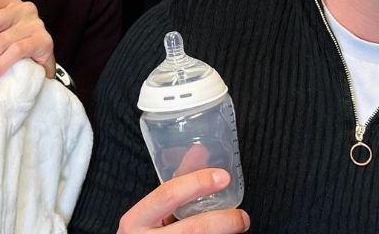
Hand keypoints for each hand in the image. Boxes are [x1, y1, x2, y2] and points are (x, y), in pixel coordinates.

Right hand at [118, 167, 248, 233]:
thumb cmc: (142, 232)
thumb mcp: (152, 210)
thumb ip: (176, 184)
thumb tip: (201, 152)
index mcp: (136, 220)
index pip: (168, 194)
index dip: (198, 183)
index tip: (224, 177)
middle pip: (193, 229)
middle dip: (223, 222)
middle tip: (242, 217)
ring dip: (223, 233)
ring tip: (239, 227)